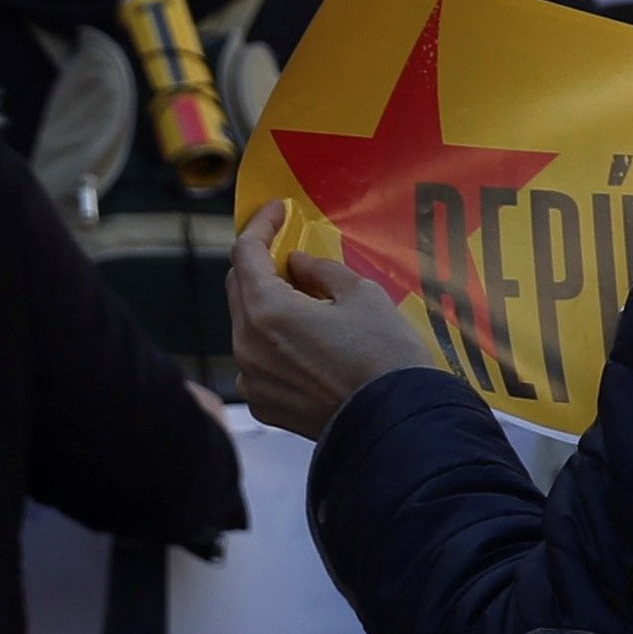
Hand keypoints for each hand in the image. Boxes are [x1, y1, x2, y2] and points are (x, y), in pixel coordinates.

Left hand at [228, 202, 440, 438]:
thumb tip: (298, 264)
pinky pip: (257, 363)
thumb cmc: (384, 355)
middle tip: (292, 256)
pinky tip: (308, 347)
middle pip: (239, 289)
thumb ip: (322, 272)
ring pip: (248, 327)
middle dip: (261, 267)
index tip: (276, 211)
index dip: (260, 226)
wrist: (393, 423)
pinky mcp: (262, 405)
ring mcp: (251, 379)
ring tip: (308, 306)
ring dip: (268, 308)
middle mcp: (246, 345)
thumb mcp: (363, 296)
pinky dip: (275, 346)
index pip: (246, 254)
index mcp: (268, 311)